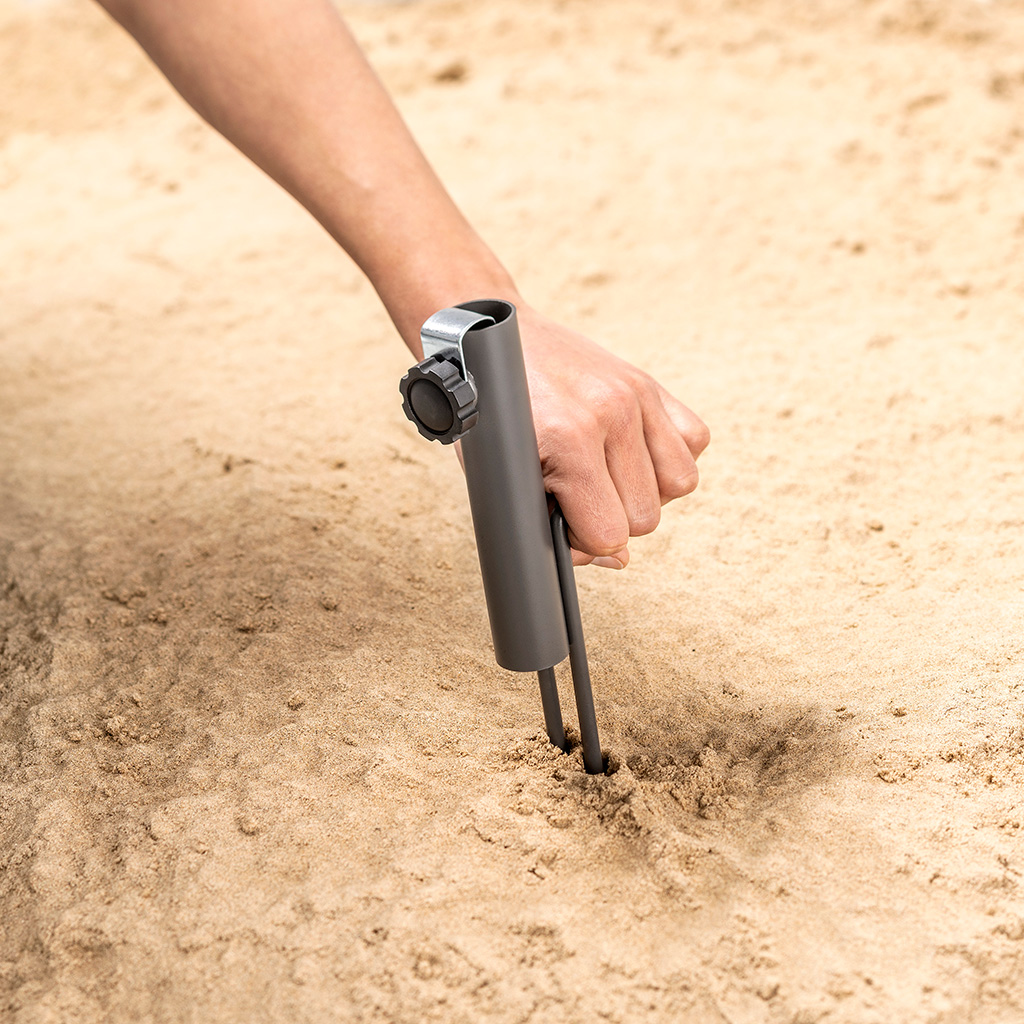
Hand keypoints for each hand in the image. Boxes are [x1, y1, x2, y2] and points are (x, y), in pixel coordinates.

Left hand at [517, 305, 708, 568]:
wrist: (498, 340)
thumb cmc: (491, 412)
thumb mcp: (501, 475)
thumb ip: (551, 524)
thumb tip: (616, 559)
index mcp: (567, 437)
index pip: (608, 532)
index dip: (584, 542)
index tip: (561, 522)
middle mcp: (611, 413)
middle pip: (646, 516)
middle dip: (613, 518)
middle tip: (579, 496)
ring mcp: (636, 394)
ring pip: (679, 485)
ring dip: (647, 491)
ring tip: (609, 476)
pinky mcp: (650, 383)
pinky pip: (694, 441)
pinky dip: (669, 457)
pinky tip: (632, 453)